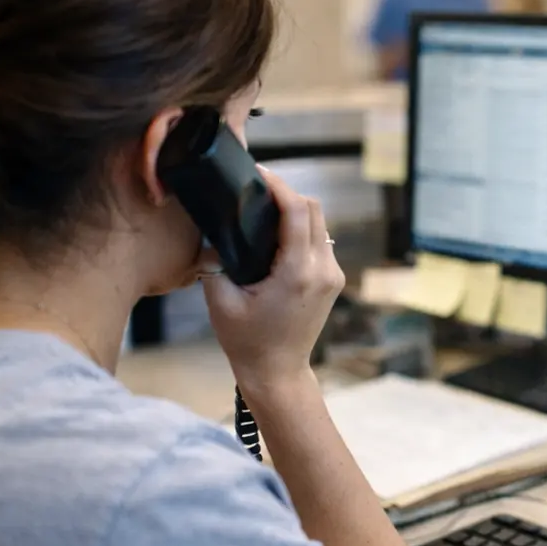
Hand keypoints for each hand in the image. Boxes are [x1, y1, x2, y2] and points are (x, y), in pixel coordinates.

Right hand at [201, 168, 344, 395]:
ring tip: (266, 206)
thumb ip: (215, 261)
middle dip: (287, 193)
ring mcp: (332, 274)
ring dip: (297, 209)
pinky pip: (321, 240)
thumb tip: (214, 230)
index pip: (297, 212)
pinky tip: (279, 230)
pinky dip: (303, 228)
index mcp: (297, 272)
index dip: (279, 186)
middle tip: (258, 187)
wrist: (278, 372)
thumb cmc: (247, 342)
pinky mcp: (333, 280)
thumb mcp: (220, 301)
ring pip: (321, 224)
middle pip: (314, 210)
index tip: (258, 172)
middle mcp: (323, 269)